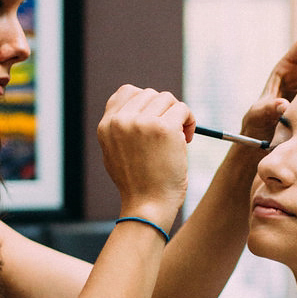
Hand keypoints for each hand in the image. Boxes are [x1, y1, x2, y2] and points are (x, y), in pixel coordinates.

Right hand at [97, 86, 194, 227]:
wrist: (148, 206)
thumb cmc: (138, 184)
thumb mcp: (116, 153)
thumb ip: (123, 129)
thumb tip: (144, 106)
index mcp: (106, 126)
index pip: (127, 92)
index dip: (146, 102)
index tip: (155, 119)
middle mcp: (121, 121)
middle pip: (150, 94)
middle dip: (164, 110)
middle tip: (171, 134)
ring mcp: (141, 123)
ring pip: (167, 99)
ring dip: (178, 115)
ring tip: (179, 138)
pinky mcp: (163, 128)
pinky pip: (182, 109)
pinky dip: (190, 121)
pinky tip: (187, 139)